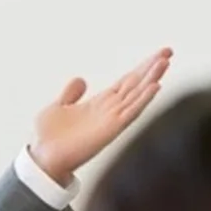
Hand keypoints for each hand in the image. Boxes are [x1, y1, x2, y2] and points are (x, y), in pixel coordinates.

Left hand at [28, 47, 172, 184]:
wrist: (42, 159)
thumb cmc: (47, 139)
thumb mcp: (56, 108)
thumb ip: (69, 94)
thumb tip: (81, 79)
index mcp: (99, 104)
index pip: (126, 82)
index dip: (141, 68)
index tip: (158, 54)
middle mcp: (109, 110)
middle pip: (136, 85)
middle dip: (151, 68)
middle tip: (168, 51)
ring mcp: (112, 119)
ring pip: (137, 95)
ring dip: (151, 79)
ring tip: (165, 62)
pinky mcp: (111, 129)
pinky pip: (131, 112)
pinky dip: (143, 99)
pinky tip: (154, 87)